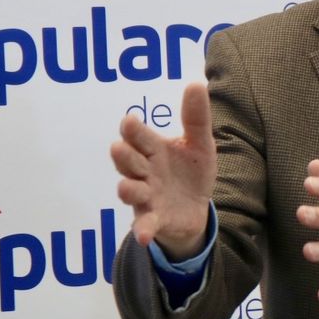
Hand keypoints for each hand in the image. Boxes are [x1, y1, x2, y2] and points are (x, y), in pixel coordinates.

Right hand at [110, 82, 215, 257]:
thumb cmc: (190, 172)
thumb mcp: (200, 144)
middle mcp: (144, 172)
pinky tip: (143, 236)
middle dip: (124, 156)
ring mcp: (146, 196)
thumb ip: (196, 117)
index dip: (134, 130)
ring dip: (128, 188)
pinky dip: (143, 230)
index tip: (129, 121)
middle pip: (130, 162)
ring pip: (132, 191)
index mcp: (154, 150)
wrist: (195, 209)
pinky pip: (145, 224)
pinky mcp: (153, 219)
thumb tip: (197, 82)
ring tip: (126, 187)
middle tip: (118, 148)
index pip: (140, 137)